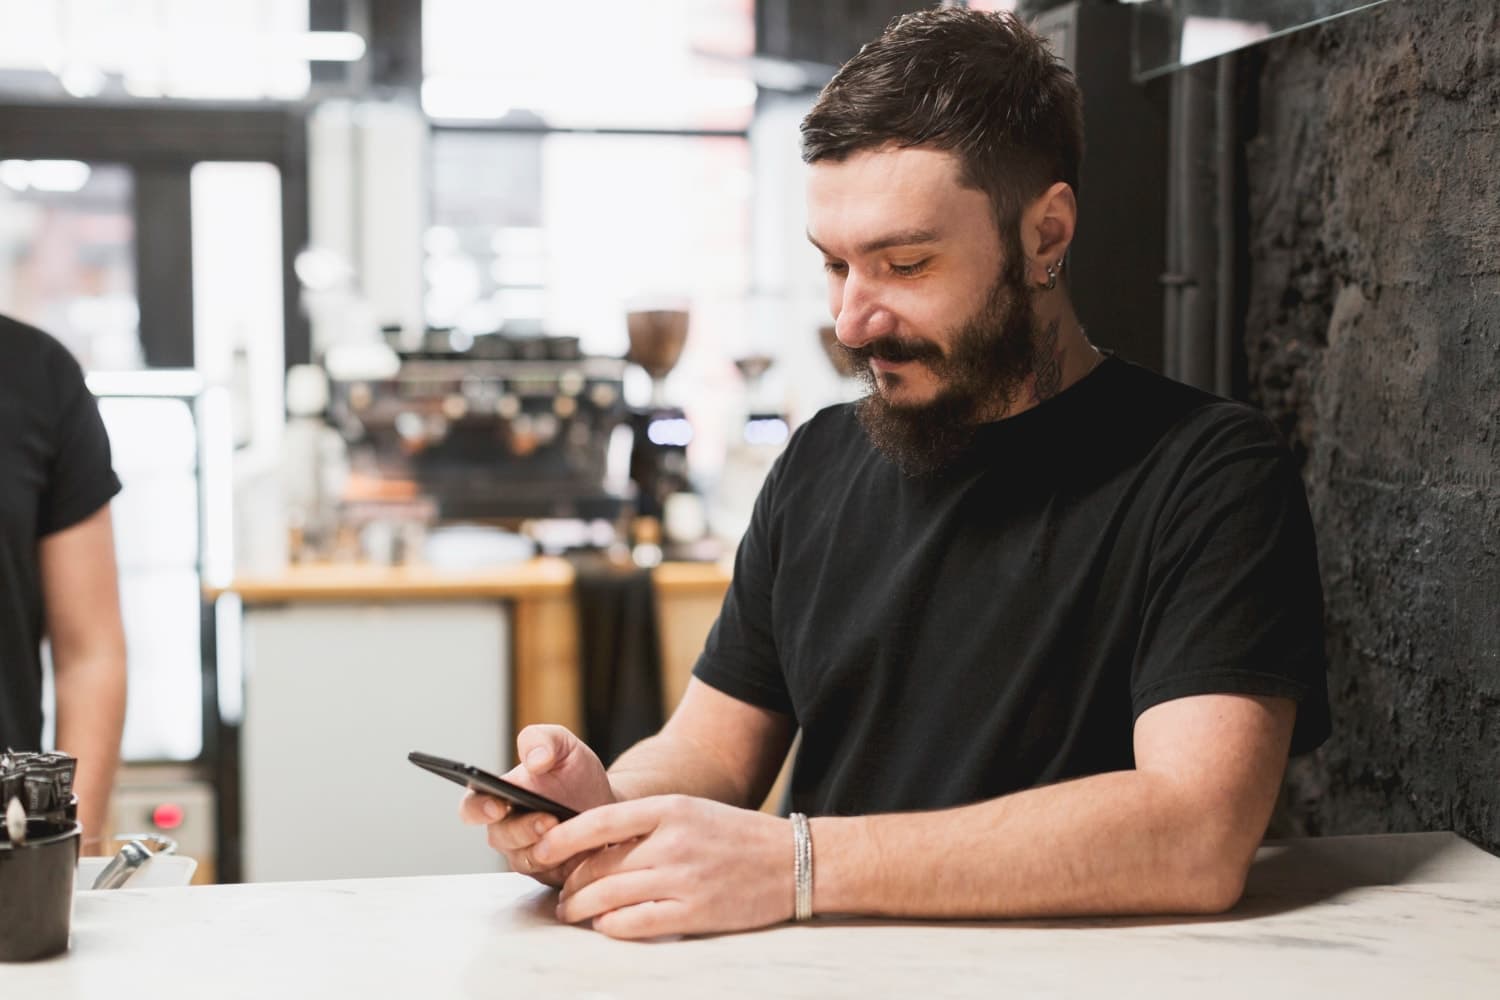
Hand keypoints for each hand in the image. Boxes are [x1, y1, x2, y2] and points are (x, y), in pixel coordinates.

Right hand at [458, 725, 616, 886]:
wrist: (606, 802)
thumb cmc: (576, 774)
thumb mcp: (564, 745)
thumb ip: (543, 740)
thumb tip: (533, 759)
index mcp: (498, 796)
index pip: (472, 807)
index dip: (479, 810)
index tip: (498, 805)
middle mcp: (506, 829)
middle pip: (500, 837)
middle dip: (524, 829)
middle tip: (548, 820)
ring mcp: (525, 854)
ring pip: (525, 861)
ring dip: (546, 849)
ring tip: (568, 833)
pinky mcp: (548, 873)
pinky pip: (551, 875)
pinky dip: (567, 864)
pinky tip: (583, 850)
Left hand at [536, 795, 795, 938]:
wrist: (792, 861)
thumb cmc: (737, 835)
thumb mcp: (691, 811)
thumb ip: (647, 824)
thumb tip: (594, 845)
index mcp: (670, 808)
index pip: (599, 820)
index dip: (562, 837)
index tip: (541, 849)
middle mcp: (672, 841)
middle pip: (599, 864)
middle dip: (571, 883)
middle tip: (561, 893)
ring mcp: (683, 878)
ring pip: (610, 896)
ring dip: (582, 908)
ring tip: (572, 913)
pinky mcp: (694, 912)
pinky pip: (635, 923)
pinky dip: (611, 926)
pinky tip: (605, 925)